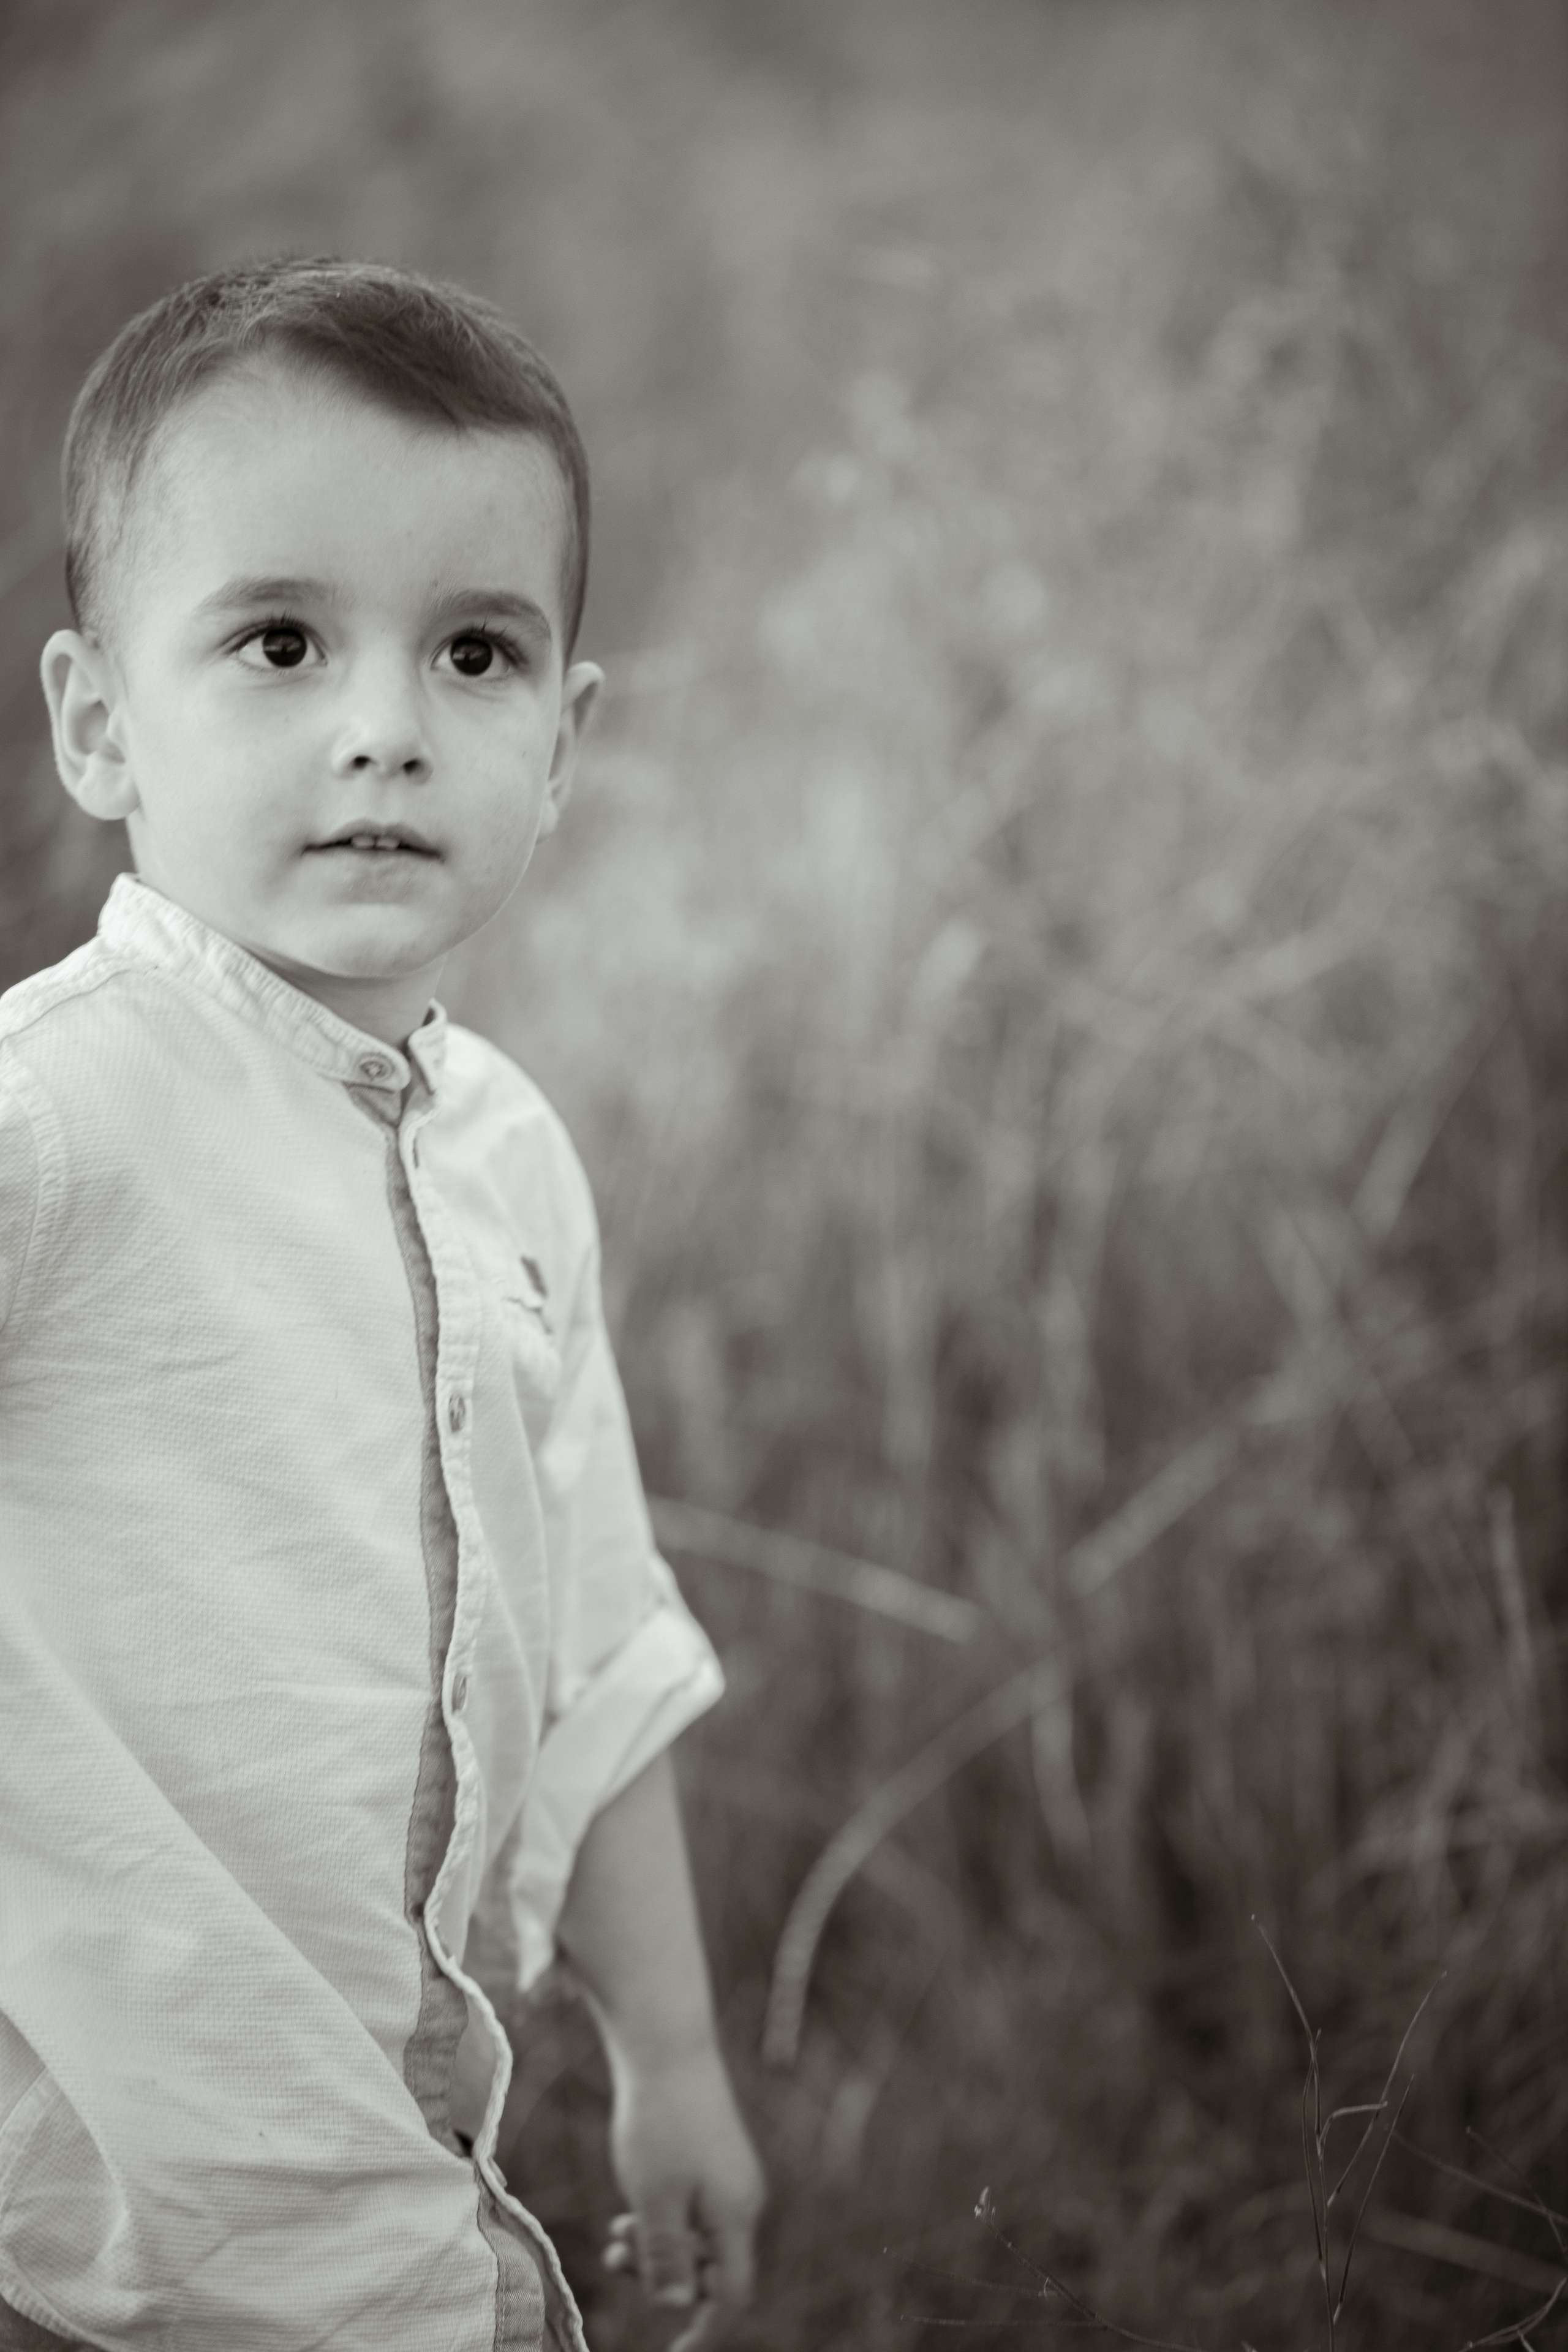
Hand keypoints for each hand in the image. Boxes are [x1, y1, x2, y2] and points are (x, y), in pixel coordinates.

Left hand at [600, 2040, 764, 2349]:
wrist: (667, 2045)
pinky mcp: (714, 2157)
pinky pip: (693, 2208)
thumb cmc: (659, 2122)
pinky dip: (662, 2219)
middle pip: (711, 2268)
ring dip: (656, 2247)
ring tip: (614, 2235)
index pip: (731, 2294)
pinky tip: (629, 2209)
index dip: (705, 2330)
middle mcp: (742, 2199)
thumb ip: (666, 2257)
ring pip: (697, 2237)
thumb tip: (675, 2308)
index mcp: (735, 2215)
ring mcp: (730, 2175)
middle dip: (664, 2276)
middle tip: (616, 2257)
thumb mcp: (653, 2199)